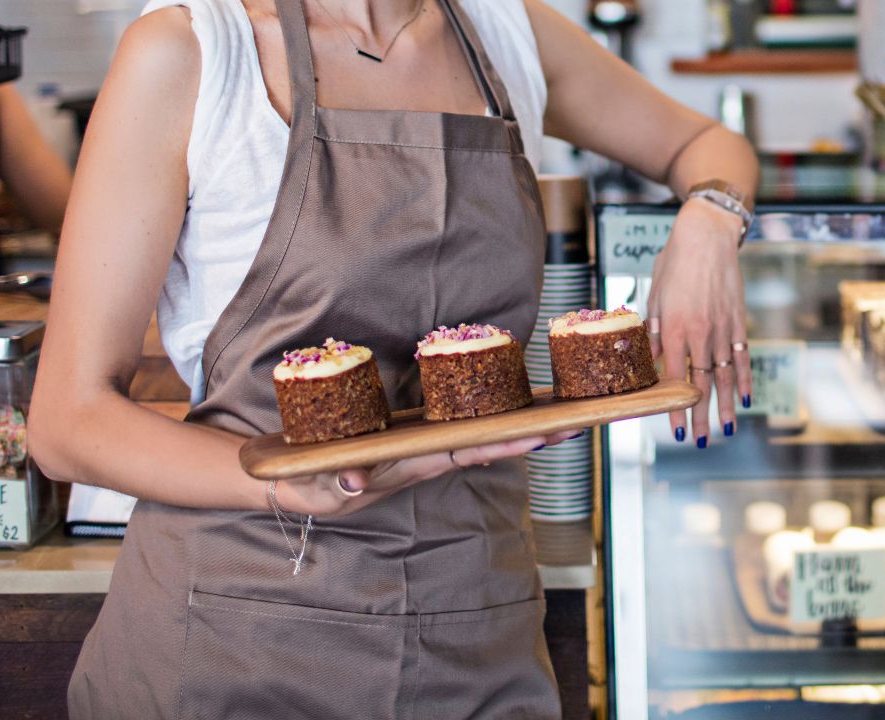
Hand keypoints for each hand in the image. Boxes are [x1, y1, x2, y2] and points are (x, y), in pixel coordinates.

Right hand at [270, 428, 583, 515]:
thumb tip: (353, 484)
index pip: (470, 452)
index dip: (507, 445)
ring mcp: (427, 444)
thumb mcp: (320, 486)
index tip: (544, 436)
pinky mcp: (419, 433)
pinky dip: (492, 410)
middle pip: (491, 442)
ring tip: (563, 408)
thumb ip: (335, 483)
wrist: (305, 481)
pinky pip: (463, 420)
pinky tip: (515, 398)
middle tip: (579, 422)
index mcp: (415, 464)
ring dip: (522, 422)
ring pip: (483, 431)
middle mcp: (431, 454)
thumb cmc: (314, 484)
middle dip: (535, 434)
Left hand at [646, 198, 749, 447]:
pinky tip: (745, 399)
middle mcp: (701, 332)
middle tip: (699, 441)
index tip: (675, 430)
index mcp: (674, 326)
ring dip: (725, 406)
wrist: (707, 236)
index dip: (675, 406)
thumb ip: (653, 331)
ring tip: (725, 430)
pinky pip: (743, 357)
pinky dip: (744, 379)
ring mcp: (723, 328)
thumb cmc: (674, 263)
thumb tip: (648, 362)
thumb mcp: (655, 295)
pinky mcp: (739, 321)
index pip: (674, 377)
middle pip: (701, 383)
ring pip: (725, 376)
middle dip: (700, 415)